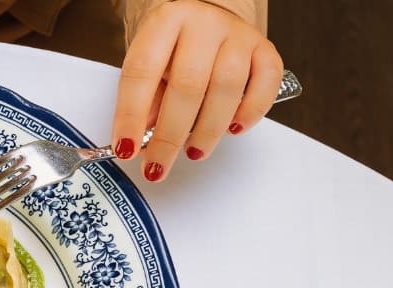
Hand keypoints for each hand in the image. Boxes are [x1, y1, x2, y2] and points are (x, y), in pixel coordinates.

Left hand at [111, 0, 282, 181]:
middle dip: (170, 134)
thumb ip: (145, 100)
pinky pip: (266, 82)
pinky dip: (250, 112)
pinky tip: (233, 129)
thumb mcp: (149, 66)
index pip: (142, 70)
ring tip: (194, 151)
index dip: (131, 115)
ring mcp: (238, 34)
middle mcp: (203, 24)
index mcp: (165, 22)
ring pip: (227, 87)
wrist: (208, 17)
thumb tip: (140, 141)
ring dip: (208, 129)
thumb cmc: (174, 47)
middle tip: (158, 164)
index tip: (126, 149)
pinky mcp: (264, 49)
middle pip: (187, 84)